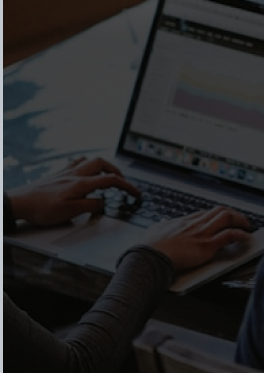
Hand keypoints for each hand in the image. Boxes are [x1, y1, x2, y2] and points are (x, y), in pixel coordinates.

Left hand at [6, 156, 140, 226]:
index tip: (136, 193)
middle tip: (122, 181)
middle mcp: (75, 174)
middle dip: (117, 171)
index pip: (111, 180)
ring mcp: (66, 172)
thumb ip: (90, 205)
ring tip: (107, 174)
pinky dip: (86, 164)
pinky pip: (77, 162)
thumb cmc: (41, 209)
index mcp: (81, 183)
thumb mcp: (69, 212)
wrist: (18, 202)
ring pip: (90, 160)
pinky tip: (84, 171)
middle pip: (103, 164)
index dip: (127, 186)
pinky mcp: (57, 174)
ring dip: (103, 165)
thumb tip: (103, 201)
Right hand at [144, 206, 253, 271]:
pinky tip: (246, 236)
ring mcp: (202, 233)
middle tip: (239, 219)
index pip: (204, 213)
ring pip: (227, 218)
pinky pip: (230, 235)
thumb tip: (162, 223)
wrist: (149, 257)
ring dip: (240, 220)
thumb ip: (161, 226)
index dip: (215, 215)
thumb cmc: (149, 248)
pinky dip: (241, 234)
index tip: (221, 218)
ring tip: (246, 225)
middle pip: (219, 211)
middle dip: (232, 213)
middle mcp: (195, 224)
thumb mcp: (154, 231)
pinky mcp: (207, 245)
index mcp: (183, 222)